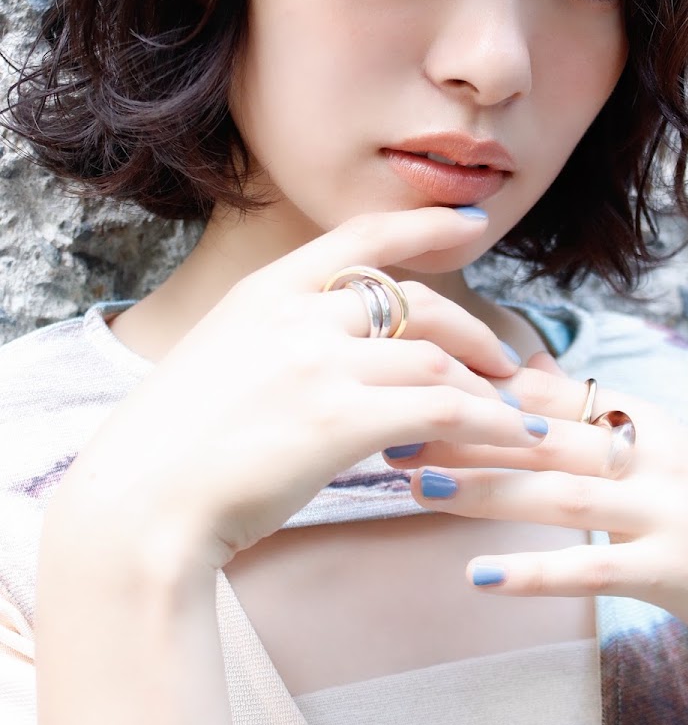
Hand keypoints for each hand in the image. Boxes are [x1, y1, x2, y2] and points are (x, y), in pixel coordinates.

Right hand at [51, 208, 543, 570]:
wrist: (138, 502)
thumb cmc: (174, 444)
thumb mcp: (220, 357)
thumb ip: (279, 338)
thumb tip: (339, 348)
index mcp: (265, 290)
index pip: (361, 237)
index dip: (424, 224)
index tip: (472, 222)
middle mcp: (298, 313)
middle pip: (416, 302)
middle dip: (471, 329)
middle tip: (502, 359)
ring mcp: (320, 362)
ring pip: (436, 360)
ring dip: (485, 388)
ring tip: (512, 413)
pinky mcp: (341, 418)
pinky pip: (442, 409)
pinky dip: (488, 423)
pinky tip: (510, 439)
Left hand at [385, 350, 687, 659]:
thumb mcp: (656, 442)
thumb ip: (589, 409)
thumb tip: (519, 368)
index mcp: (640, 417)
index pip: (547, 392)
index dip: (478, 389)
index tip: (414, 389)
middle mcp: (650, 453)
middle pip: (543, 436)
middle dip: (464, 434)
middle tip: (395, 435)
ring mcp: (663, 508)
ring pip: (560, 494)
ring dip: (484, 490)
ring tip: (419, 488)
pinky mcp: (671, 567)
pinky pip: (595, 567)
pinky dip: (536, 571)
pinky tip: (480, 575)